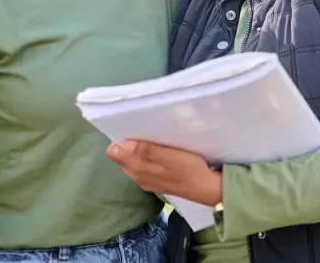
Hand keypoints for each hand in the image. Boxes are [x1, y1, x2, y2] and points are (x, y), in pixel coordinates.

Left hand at [106, 140, 222, 206]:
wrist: (205, 189)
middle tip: (146, 134)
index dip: (119, 140)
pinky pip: (141, 169)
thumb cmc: (189, 169)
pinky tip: (159, 155)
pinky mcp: (154, 184)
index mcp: (138, 169)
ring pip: (131, 164)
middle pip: (121, 158)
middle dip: (128, 145)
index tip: (133, 131)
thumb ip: (146, 150)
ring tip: (154, 142)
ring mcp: (145, 182)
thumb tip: (124, 144)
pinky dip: (145, 160)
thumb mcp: (170, 156)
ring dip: (137, 152)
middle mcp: (137, 177)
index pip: (114, 154)